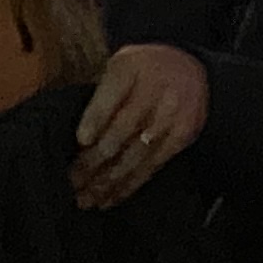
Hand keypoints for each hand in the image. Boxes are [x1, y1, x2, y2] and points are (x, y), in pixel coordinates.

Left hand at [70, 43, 209, 209]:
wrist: (190, 66)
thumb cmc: (142, 69)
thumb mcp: (119, 64)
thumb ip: (99, 93)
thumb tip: (75, 139)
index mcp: (131, 67)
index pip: (111, 96)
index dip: (95, 120)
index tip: (81, 142)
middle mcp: (154, 91)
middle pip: (121, 130)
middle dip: (93, 160)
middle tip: (72, 181)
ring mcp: (171, 116)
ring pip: (135, 155)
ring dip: (108, 181)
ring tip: (87, 198)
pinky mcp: (182, 136)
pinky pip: (152, 166)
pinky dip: (129, 185)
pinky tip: (111, 198)